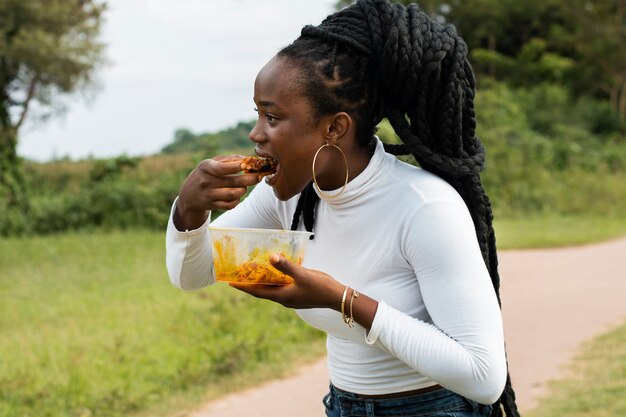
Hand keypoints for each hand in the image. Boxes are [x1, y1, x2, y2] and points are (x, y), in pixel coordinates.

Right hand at [174, 155, 260, 229]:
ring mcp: (208, 195)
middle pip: (232, 182)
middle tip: (258, 177)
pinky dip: (237, 200)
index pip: (222, 168)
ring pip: (233, 195)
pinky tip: (237, 195)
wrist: (189, 195)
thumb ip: (229, 160)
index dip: (236, 167)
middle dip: (249, 179)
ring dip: (243, 190)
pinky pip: (230, 205)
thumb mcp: (211, 163)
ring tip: (244, 186)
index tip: (247, 165)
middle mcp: (205, 182)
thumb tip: (247, 159)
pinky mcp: (212, 206)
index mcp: (205, 167)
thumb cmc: (205, 174)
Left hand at [230, 254, 344, 309]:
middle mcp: (284, 299)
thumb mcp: (302, 274)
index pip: (258, 292)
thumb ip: (286, 266)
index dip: (244, 287)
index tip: (231, 283)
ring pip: (272, 290)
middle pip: (263, 291)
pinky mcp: (298, 295)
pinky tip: (277, 274)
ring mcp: (291, 298)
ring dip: (263, 282)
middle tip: (240, 275)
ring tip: (255, 273)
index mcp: (282, 296)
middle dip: (251, 283)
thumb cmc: (319, 287)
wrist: (336, 297)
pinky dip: (275, 281)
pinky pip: (281, 288)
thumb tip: (271, 257)